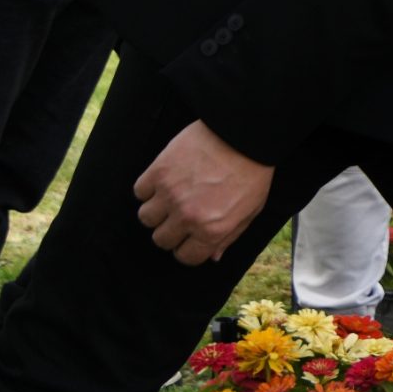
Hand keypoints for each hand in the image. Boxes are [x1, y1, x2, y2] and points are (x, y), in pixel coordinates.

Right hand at [133, 120, 272, 264]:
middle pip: (161, 239)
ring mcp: (171, 194)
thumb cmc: (252, 172)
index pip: (185, 256)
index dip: (187, 248)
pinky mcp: (159, 171)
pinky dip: (148, 188)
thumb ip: (229, 236)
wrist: (243, 134)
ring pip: (146, 218)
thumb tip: (212, 257)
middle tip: (179, 215)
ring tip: (171, 197)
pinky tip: (164, 180)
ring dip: (156, 210)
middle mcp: (188, 216)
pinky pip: (140, 191)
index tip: (188, 237)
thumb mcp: (250, 211)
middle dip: (170, 231)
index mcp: (213, 230)